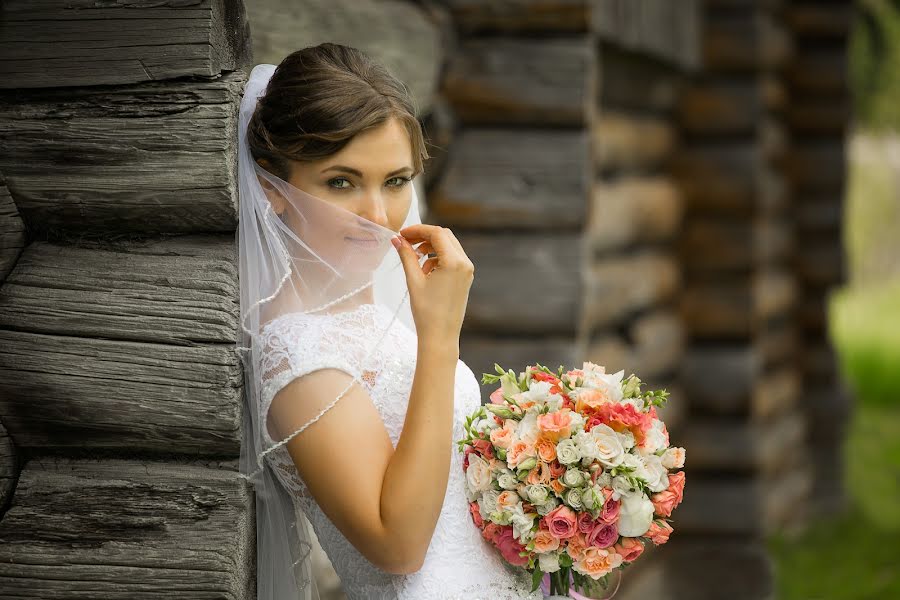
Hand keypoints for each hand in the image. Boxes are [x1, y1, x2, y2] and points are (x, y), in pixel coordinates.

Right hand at [392, 224, 473, 349]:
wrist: (440, 336)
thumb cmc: (426, 311)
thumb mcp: (413, 280)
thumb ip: (406, 255)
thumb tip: (397, 239)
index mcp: (454, 262)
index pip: (437, 233)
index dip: (418, 230)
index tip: (402, 234)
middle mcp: (465, 264)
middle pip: (445, 236)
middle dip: (424, 236)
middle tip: (406, 242)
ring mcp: (467, 271)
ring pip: (449, 246)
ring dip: (431, 247)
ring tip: (415, 260)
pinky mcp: (465, 278)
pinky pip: (452, 259)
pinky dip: (438, 258)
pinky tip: (425, 271)